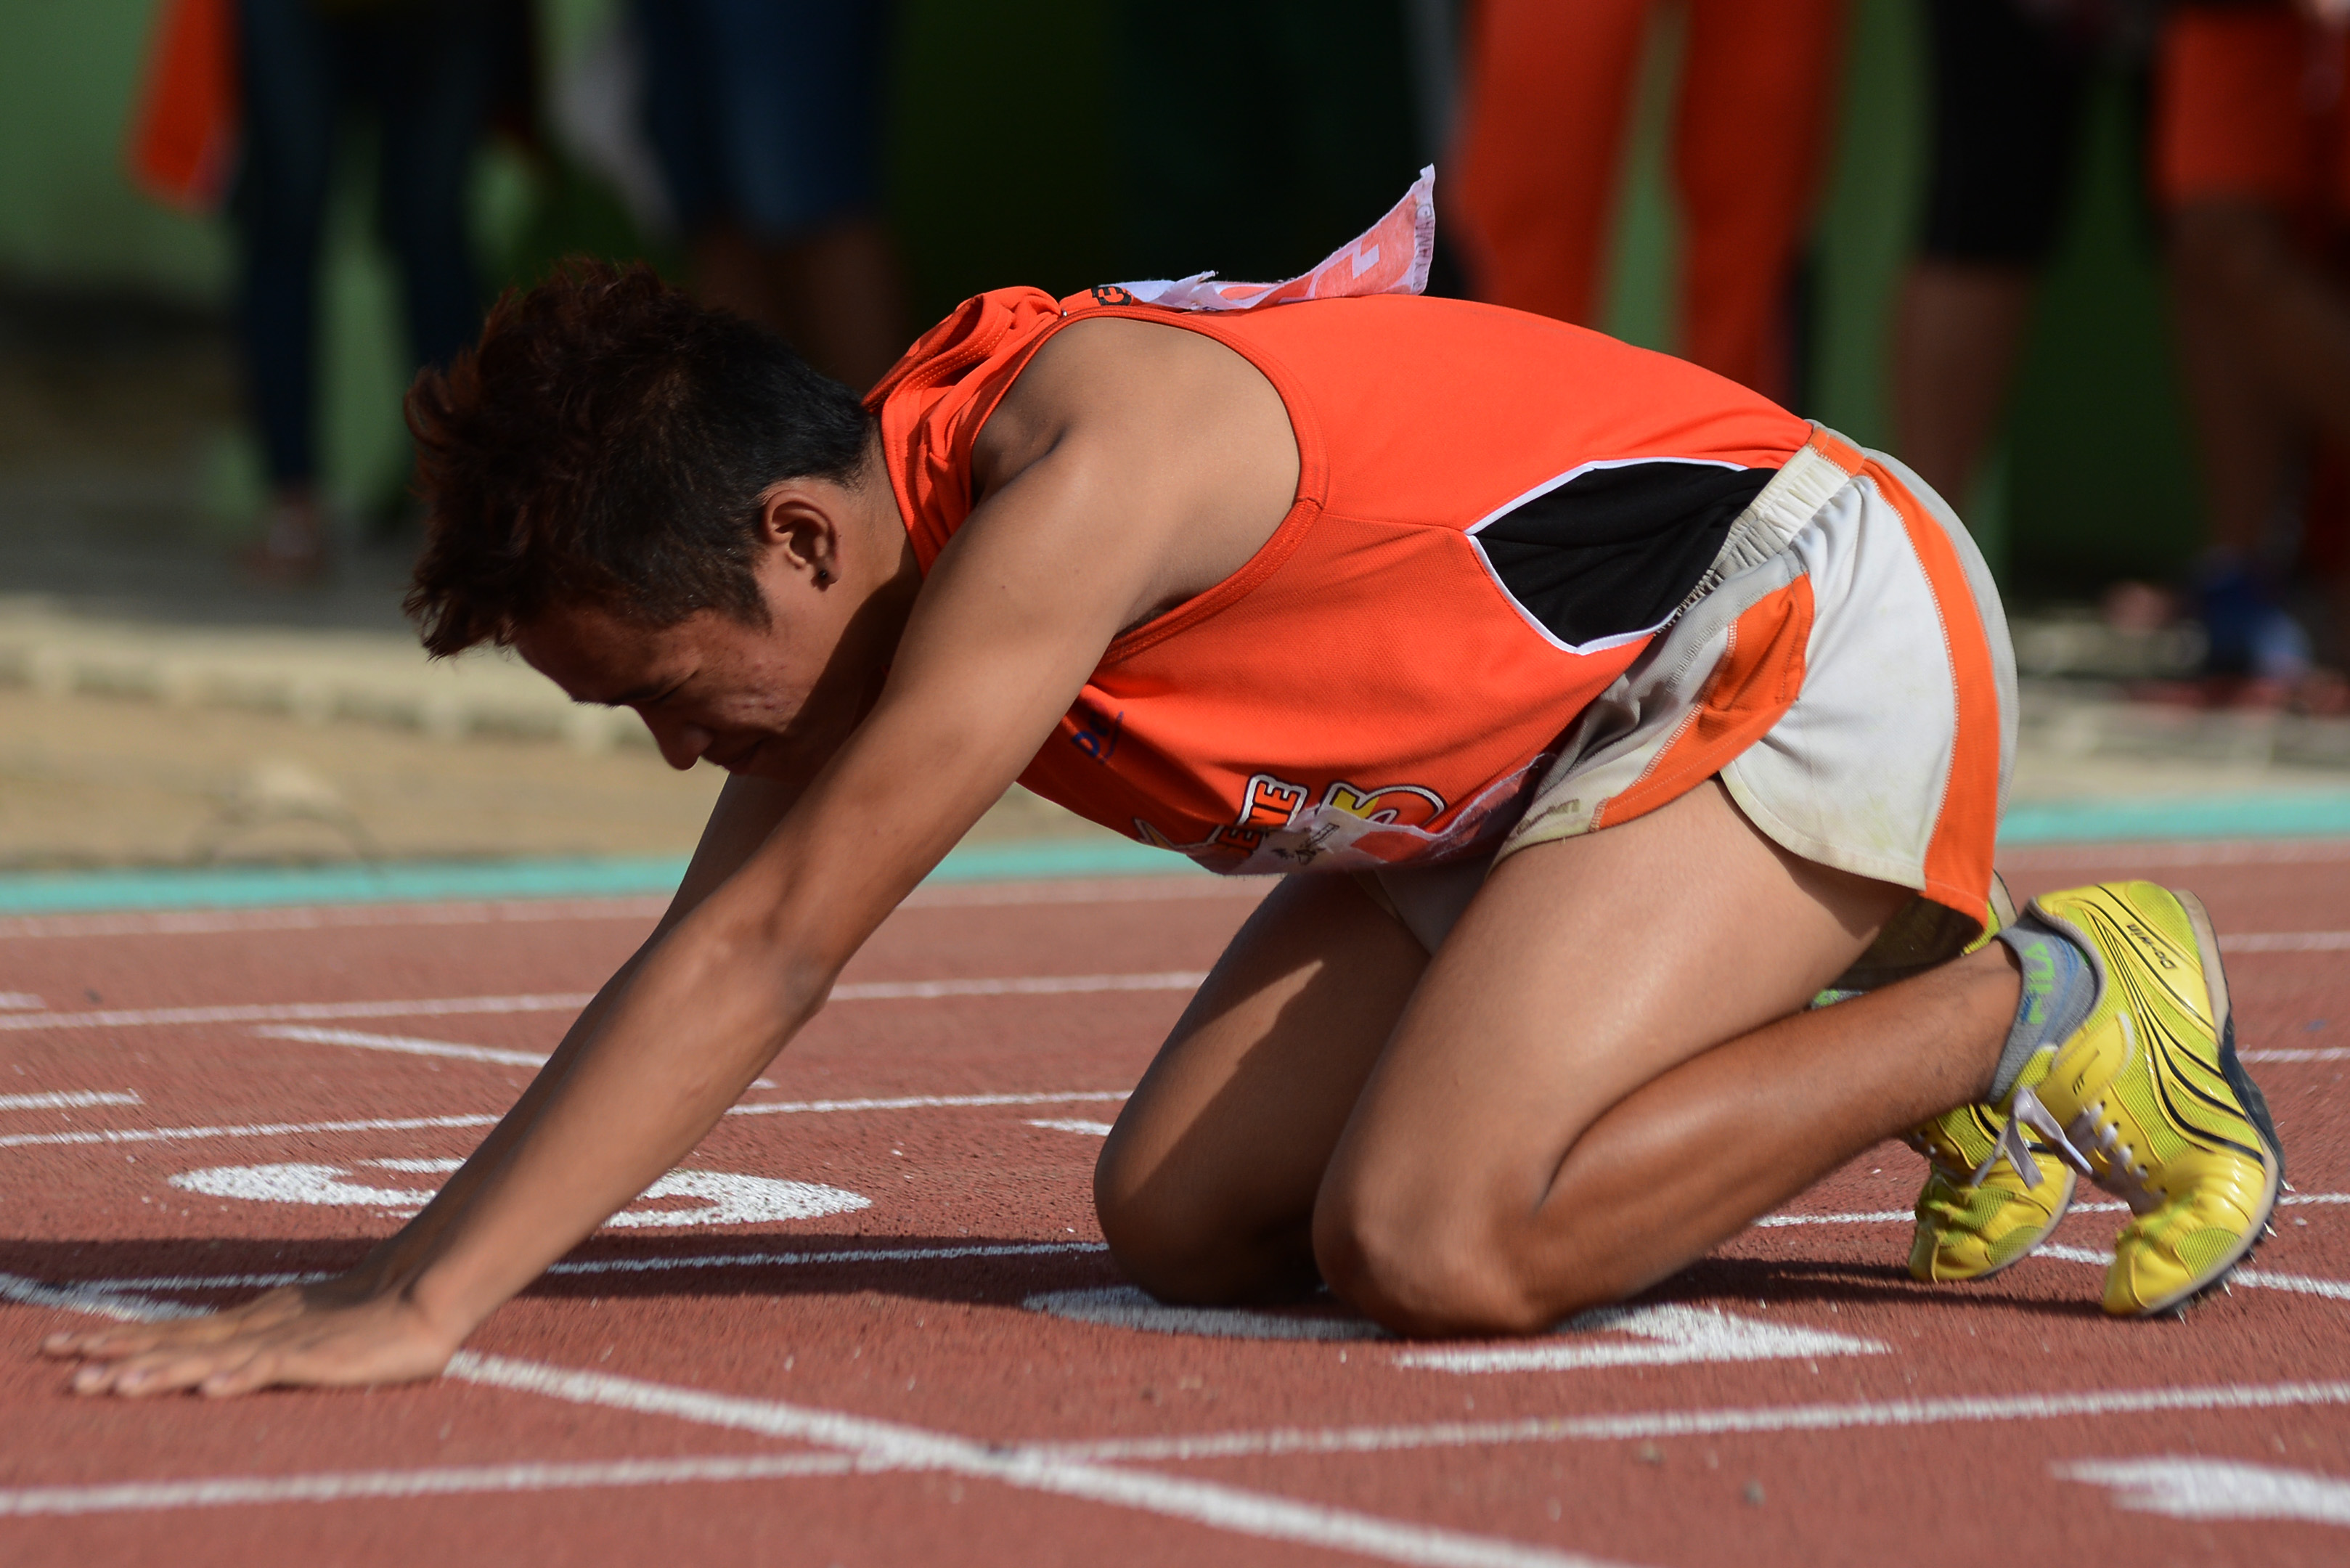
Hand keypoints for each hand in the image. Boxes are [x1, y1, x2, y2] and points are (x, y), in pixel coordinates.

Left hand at [40, 1280, 460, 1397]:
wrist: (424, 1295)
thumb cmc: (364, 1318)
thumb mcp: (296, 1331)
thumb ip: (254, 1345)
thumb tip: (205, 1366)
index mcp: (245, 1322)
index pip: (168, 1331)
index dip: (114, 1338)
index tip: (58, 1345)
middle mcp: (254, 1327)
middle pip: (176, 1341)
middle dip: (116, 1354)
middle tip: (62, 1365)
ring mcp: (286, 1340)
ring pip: (215, 1356)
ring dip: (163, 1370)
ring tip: (116, 1384)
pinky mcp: (320, 1356)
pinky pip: (275, 1367)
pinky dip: (240, 1375)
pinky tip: (210, 1387)